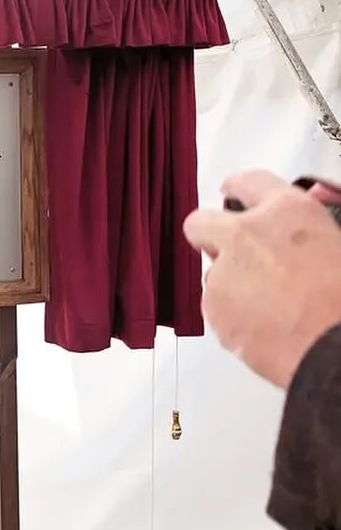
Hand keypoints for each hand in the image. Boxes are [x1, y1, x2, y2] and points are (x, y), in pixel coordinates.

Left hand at [183, 169, 340, 388]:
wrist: (334, 346)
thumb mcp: (336, 243)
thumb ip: (305, 229)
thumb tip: (297, 234)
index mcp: (286, 212)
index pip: (247, 183)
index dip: (238, 189)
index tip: (232, 192)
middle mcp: (246, 236)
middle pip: (201, 222)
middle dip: (209, 234)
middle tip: (228, 249)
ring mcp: (223, 273)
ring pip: (213, 273)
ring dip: (231, 284)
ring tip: (271, 305)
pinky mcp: (213, 309)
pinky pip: (217, 308)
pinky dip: (233, 316)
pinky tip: (265, 326)